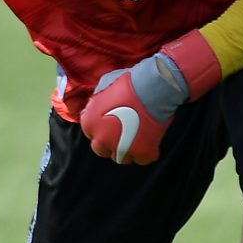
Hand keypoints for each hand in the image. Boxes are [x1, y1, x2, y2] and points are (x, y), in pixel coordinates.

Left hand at [79, 31, 221, 164]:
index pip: (91, 133)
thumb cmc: (127, 83)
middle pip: (102, 150)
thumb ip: (96, 101)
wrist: (152, 87)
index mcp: (89, 123)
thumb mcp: (103, 85)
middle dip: (110, 143)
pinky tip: (149, 140)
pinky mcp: (143, 154)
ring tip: (136, 137)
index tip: (110, 124)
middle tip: (122, 134)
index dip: (101, 128)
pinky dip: (146, 152)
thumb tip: (95, 105)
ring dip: (127, 150)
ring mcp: (122, 149)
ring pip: (121, 158)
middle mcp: (102, 140)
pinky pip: (142, 159)